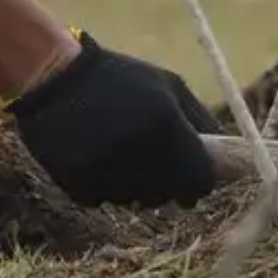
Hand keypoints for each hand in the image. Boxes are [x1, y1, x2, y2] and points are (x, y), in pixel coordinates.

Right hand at [6, 32, 221, 207]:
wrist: (54, 77)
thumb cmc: (121, 78)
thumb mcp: (168, 86)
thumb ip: (200, 120)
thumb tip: (223, 157)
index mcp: (166, 125)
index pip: (199, 180)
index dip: (199, 183)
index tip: (195, 178)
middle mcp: (137, 152)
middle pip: (168, 196)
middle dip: (167, 184)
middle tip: (153, 160)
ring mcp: (106, 171)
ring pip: (136, 200)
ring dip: (134, 184)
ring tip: (119, 149)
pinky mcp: (77, 183)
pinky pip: (104, 200)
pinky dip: (104, 185)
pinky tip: (95, 155)